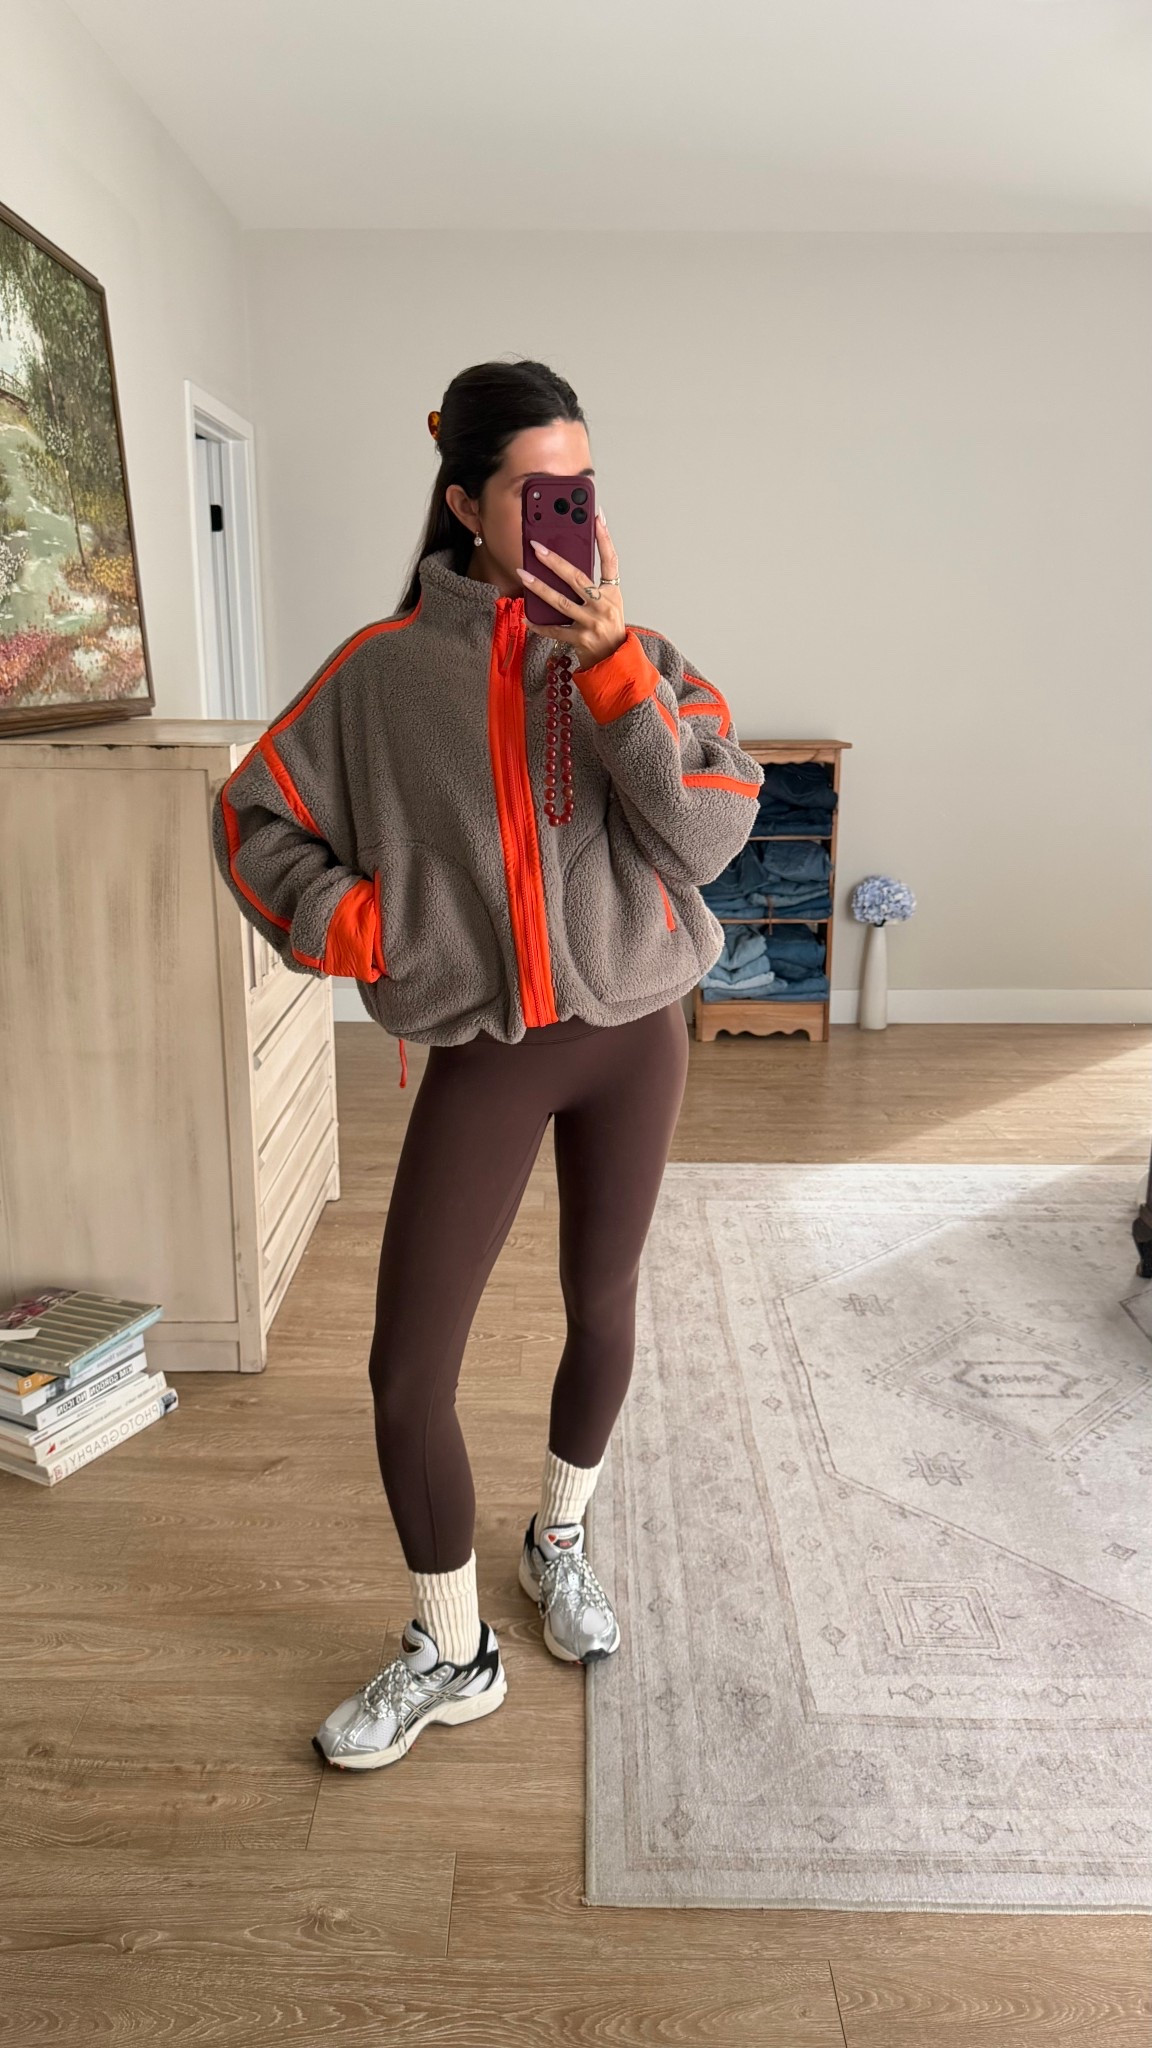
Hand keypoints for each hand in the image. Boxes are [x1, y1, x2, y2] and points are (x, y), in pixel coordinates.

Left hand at [517, 509, 625, 670]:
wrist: (614, 661)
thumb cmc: (608, 629)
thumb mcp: (609, 603)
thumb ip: (593, 585)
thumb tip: (566, 566)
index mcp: (613, 593)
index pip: (610, 560)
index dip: (604, 537)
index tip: (595, 516)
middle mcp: (604, 606)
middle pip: (577, 578)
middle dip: (555, 561)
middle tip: (537, 548)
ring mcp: (592, 623)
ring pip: (561, 602)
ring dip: (539, 587)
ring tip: (523, 575)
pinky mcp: (580, 639)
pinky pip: (555, 629)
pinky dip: (539, 624)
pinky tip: (526, 617)